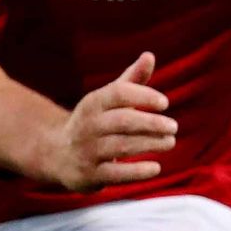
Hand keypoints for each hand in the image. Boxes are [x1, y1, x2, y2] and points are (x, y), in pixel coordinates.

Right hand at [40, 53, 175, 191]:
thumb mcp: (107, 101)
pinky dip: (137, 171)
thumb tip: (150, 55)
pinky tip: (156, 167)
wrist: (56, 154)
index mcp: (93, 104)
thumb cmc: (94, 123)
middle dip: (150, 123)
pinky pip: (114, 173)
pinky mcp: (89, 174)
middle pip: (122, 120)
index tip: (164, 103)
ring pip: (121, 145)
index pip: (118, 94)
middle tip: (173, 126)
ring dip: (149, 143)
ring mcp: (87, 150)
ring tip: (170, 142)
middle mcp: (87, 125)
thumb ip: (131, 81)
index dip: (143, 96)